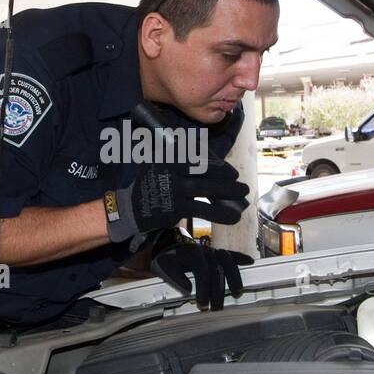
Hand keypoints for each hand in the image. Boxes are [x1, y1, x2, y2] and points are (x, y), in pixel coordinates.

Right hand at [105, 160, 247, 243]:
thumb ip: (180, 158)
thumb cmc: (150, 184)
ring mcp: (174, 188)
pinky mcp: (175, 208)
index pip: (201, 158)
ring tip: (243, 198)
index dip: (219, 165)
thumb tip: (210, 158)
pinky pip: (203, 210)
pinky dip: (220, 213)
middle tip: (242, 185)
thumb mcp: (160, 163)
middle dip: (229, 178)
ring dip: (229, 194)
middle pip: (209, 172)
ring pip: (208, 190)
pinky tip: (232, 217)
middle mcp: (173, 169)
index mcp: (171, 156)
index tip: (231, 173)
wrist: (129, 207)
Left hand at [151, 242, 252, 309]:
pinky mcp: (215, 252)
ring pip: (227, 261)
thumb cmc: (165, 257)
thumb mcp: (164, 267)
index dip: (204, 289)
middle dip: (219, 290)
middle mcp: (204, 249)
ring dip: (234, 277)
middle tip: (216, 308)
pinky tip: (250, 262)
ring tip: (237, 293)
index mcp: (191, 253)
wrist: (165, 242)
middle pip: (217, 268)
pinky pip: (230, 254)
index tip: (203, 305)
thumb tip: (189, 290)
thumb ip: (176, 277)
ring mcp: (211, 250)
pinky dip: (240, 258)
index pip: (203, 271)